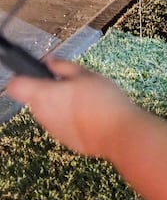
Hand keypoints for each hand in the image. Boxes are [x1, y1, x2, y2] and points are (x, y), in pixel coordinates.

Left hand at [5, 59, 139, 158]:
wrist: (117, 132)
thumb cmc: (103, 100)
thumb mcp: (87, 75)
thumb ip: (64, 66)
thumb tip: (51, 61)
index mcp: (44, 94)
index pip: (15, 85)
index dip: (24, 77)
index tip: (38, 74)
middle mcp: (42, 113)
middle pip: (34, 98)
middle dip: (49, 90)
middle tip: (73, 85)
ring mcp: (52, 128)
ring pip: (48, 111)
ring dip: (60, 104)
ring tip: (85, 100)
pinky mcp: (64, 139)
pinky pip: (61, 124)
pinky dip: (70, 118)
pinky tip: (89, 114)